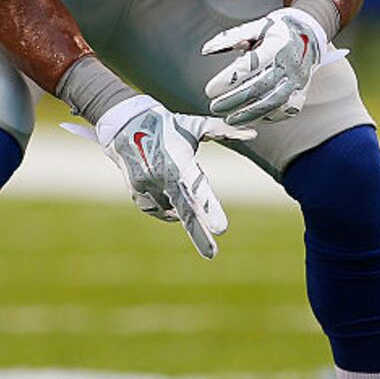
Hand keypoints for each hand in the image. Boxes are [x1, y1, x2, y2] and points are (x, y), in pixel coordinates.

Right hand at [64, 95, 234, 258]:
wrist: (126, 124)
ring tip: (173, 175)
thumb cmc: (169, 125)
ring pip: (171, 209)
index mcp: (179, 162)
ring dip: (179, 204)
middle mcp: (161, 176)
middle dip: (198, 234)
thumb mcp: (196, 125)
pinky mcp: (136, 193)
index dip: (210, 209)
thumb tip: (254, 133)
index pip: (197, 190)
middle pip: (184, 211)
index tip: (221, 229)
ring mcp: (146, 187)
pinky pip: (157, 208)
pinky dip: (166, 205)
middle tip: (212, 254)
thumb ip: (224, 131)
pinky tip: (167, 191)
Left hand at [202, 6, 345, 125]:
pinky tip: (251, 119)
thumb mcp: (255, 27)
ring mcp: (297, 81)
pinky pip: (284, 110)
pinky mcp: (301, 92)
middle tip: (214, 107)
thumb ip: (230, 38)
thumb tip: (205, 50)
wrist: (310, 35)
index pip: (248, 67)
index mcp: (276, 46)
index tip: (209, 90)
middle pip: (259, 88)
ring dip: (249, 114)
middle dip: (234, 101)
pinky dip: (267, 117)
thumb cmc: (276, 31)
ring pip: (272, 103)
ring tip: (229, 120)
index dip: (227, 80)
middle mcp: (289, 65)